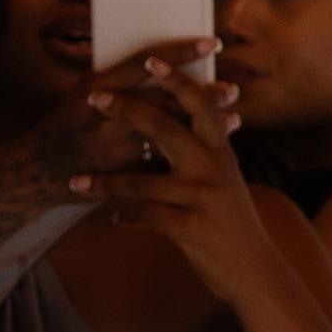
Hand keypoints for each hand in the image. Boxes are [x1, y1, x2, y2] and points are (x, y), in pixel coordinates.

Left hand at [71, 50, 299, 292]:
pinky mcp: (190, 228)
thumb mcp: (227, 181)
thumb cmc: (234, 224)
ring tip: (77, 183)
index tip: (153, 59)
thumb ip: (211, 153)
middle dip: (126, 110)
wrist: (255, 271)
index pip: (200, 105)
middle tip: (94, 99)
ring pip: (141, 180)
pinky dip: (124, 215)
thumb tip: (205, 120)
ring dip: (104, 183)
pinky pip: (144, 215)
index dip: (177, 81)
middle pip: (164, 127)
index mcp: (221, 152)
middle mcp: (213, 168)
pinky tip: (110, 217)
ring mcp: (201, 197)